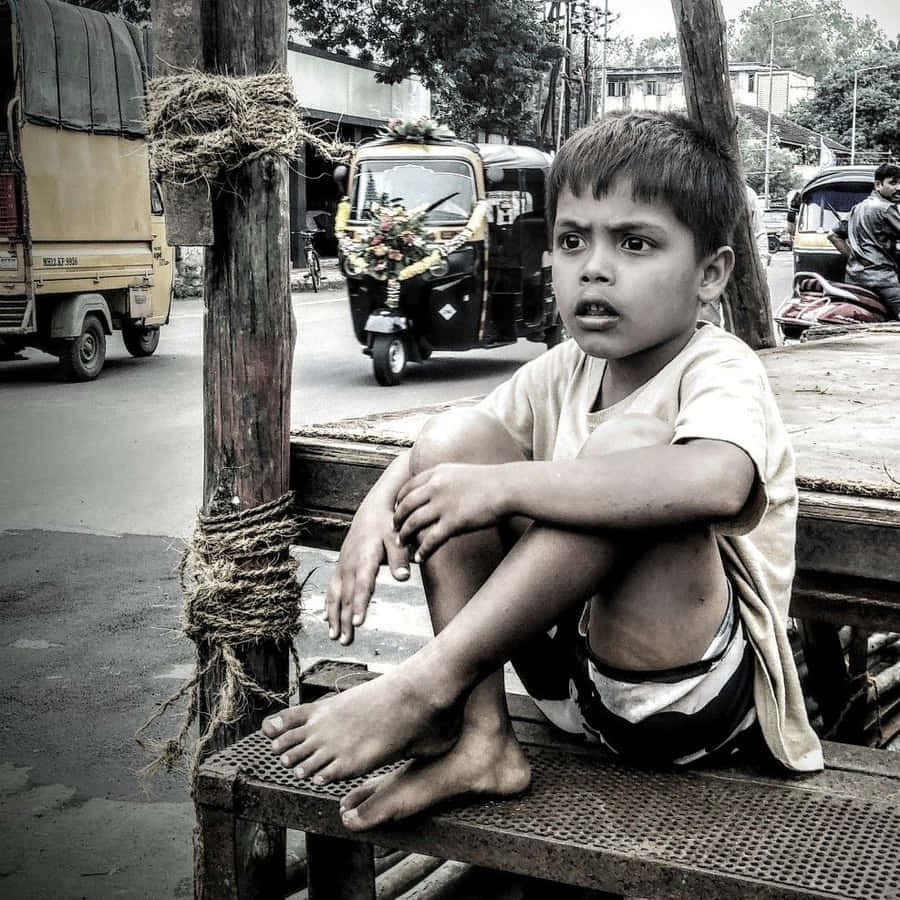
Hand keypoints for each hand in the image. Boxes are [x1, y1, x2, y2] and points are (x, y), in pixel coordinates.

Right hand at [324, 504, 409, 645]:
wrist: (372, 509)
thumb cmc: (387, 525)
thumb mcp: (397, 538)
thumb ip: (399, 559)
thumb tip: (404, 577)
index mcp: (364, 558)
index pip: (362, 585)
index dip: (359, 604)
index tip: (357, 623)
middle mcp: (350, 563)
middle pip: (347, 595)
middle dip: (345, 619)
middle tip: (346, 641)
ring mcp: (342, 565)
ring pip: (335, 595)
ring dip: (334, 616)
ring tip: (334, 636)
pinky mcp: (340, 565)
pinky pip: (331, 588)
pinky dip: (328, 605)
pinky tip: (327, 620)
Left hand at [393, 463, 504, 561]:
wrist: (508, 487)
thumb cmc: (489, 482)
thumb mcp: (460, 472)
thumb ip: (444, 479)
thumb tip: (435, 489)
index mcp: (436, 473)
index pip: (407, 488)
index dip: (398, 501)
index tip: (396, 511)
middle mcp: (435, 487)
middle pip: (405, 506)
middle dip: (397, 520)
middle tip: (394, 531)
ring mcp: (443, 505)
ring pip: (413, 523)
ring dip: (405, 536)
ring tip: (402, 545)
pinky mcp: (453, 522)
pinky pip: (431, 540)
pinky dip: (422, 550)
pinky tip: (420, 557)